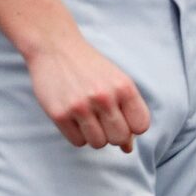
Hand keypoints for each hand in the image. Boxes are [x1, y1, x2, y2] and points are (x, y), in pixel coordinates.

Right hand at [26, 35, 149, 150]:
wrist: (55, 48)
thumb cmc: (90, 68)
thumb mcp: (116, 82)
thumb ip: (128, 111)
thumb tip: (128, 148)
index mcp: (124, 87)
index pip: (141, 126)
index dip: (132, 127)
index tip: (122, 118)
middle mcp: (104, 97)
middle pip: (119, 138)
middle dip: (113, 134)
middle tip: (103, 120)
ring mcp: (80, 106)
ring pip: (98, 144)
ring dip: (94, 136)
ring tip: (88, 118)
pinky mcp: (59, 114)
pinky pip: (77, 142)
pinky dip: (78, 135)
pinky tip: (74, 118)